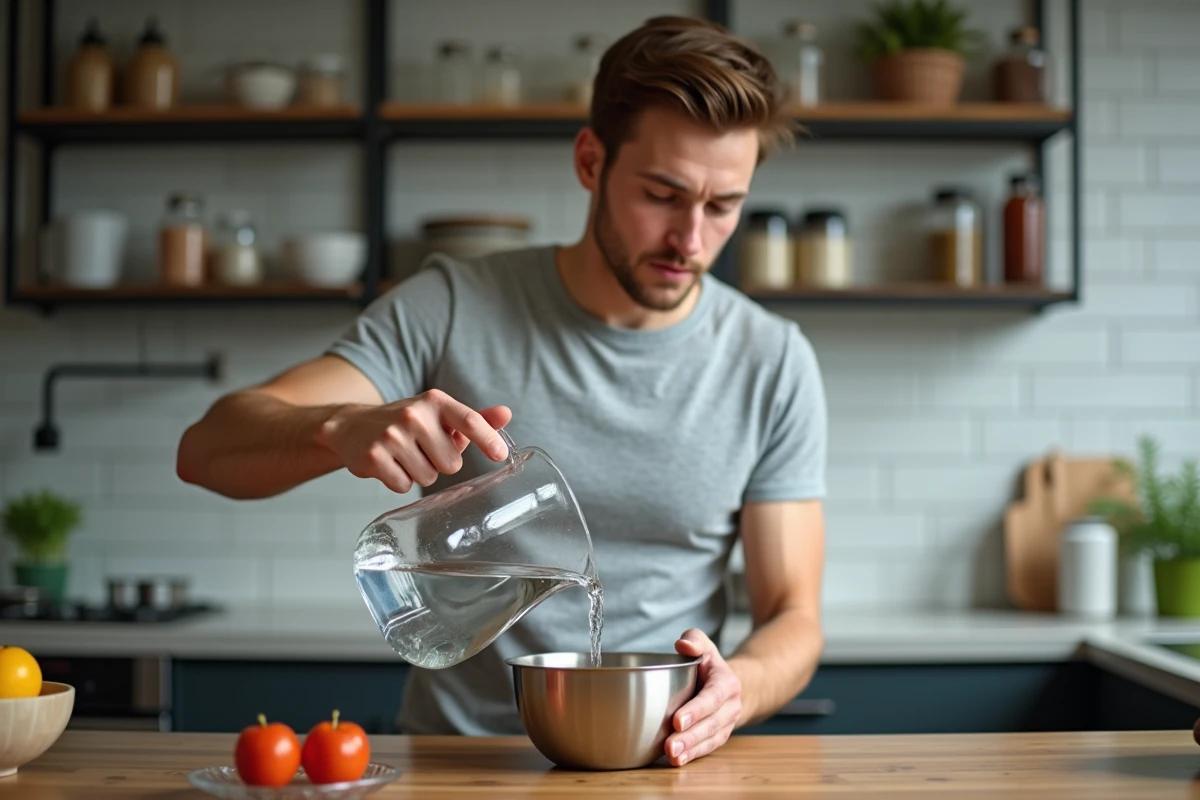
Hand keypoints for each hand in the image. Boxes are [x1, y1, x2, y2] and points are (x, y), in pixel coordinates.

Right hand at [318, 389, 511, 493]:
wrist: (352, 426)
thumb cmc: (406, 424)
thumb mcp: (439, 415)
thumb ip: (474, 419)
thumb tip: (506, 414)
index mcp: (435, 402)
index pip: (469, 421)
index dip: (488, 440)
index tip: (500, 455)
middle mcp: (414, 414)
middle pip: (452, 464)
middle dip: (440, 464)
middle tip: (422, 450)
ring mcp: (392, 435)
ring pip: (428, 477)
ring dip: (419, 473)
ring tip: (404, 456)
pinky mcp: (374, 456)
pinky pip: (403, 486)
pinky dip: (399, 481)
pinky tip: (389, 465)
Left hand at [664, 629, 741, 766]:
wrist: (731, 686)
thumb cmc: (710, 664)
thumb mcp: (705, 646)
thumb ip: (694, 640)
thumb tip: (682, 645)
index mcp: (727, 683)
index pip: (712, 697)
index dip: (696, 710)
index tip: (677, 721)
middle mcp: (731, 706)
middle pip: (712, 723)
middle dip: (691, 736)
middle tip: (670, 746)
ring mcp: (727, 724)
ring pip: (711, 740)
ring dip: (691, 750)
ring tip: (672, 757)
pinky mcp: (719, 737)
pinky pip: (708, 749)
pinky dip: (693, 756)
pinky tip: (677, 762)